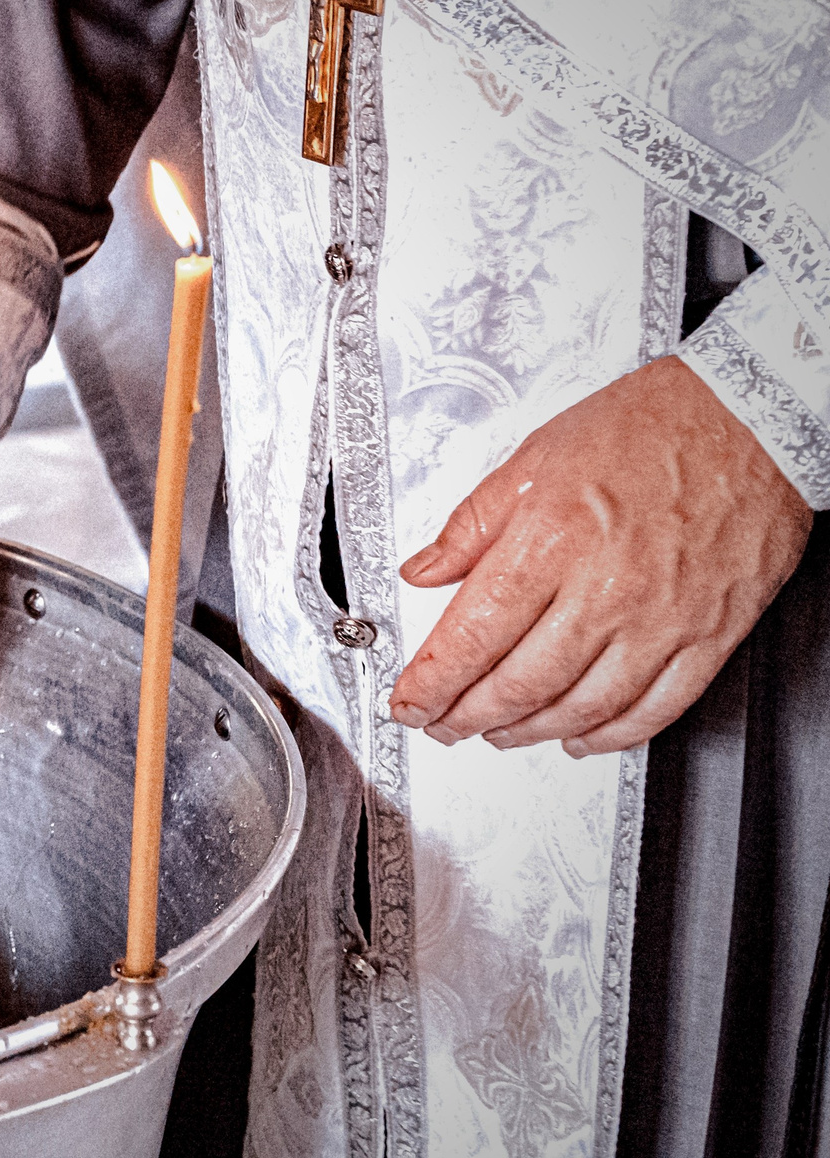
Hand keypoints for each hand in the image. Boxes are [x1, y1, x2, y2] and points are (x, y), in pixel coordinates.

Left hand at [388, 356, 810, 755]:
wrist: (749, 420)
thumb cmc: (648, 427)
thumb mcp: (533, 460)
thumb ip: (471, 526)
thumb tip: (423, 571)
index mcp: (550, 542)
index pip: (471, 637)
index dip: (431, 684)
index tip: (408, 703)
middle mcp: (604, 589)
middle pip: (519, 683)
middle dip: (467, 717)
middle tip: (441, 725)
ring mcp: (660, 620)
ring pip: (580, 706)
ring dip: (528, 731)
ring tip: (497, 732)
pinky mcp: (709, 636)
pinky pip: (654, 708)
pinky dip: (610, 736)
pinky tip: (580, 737)